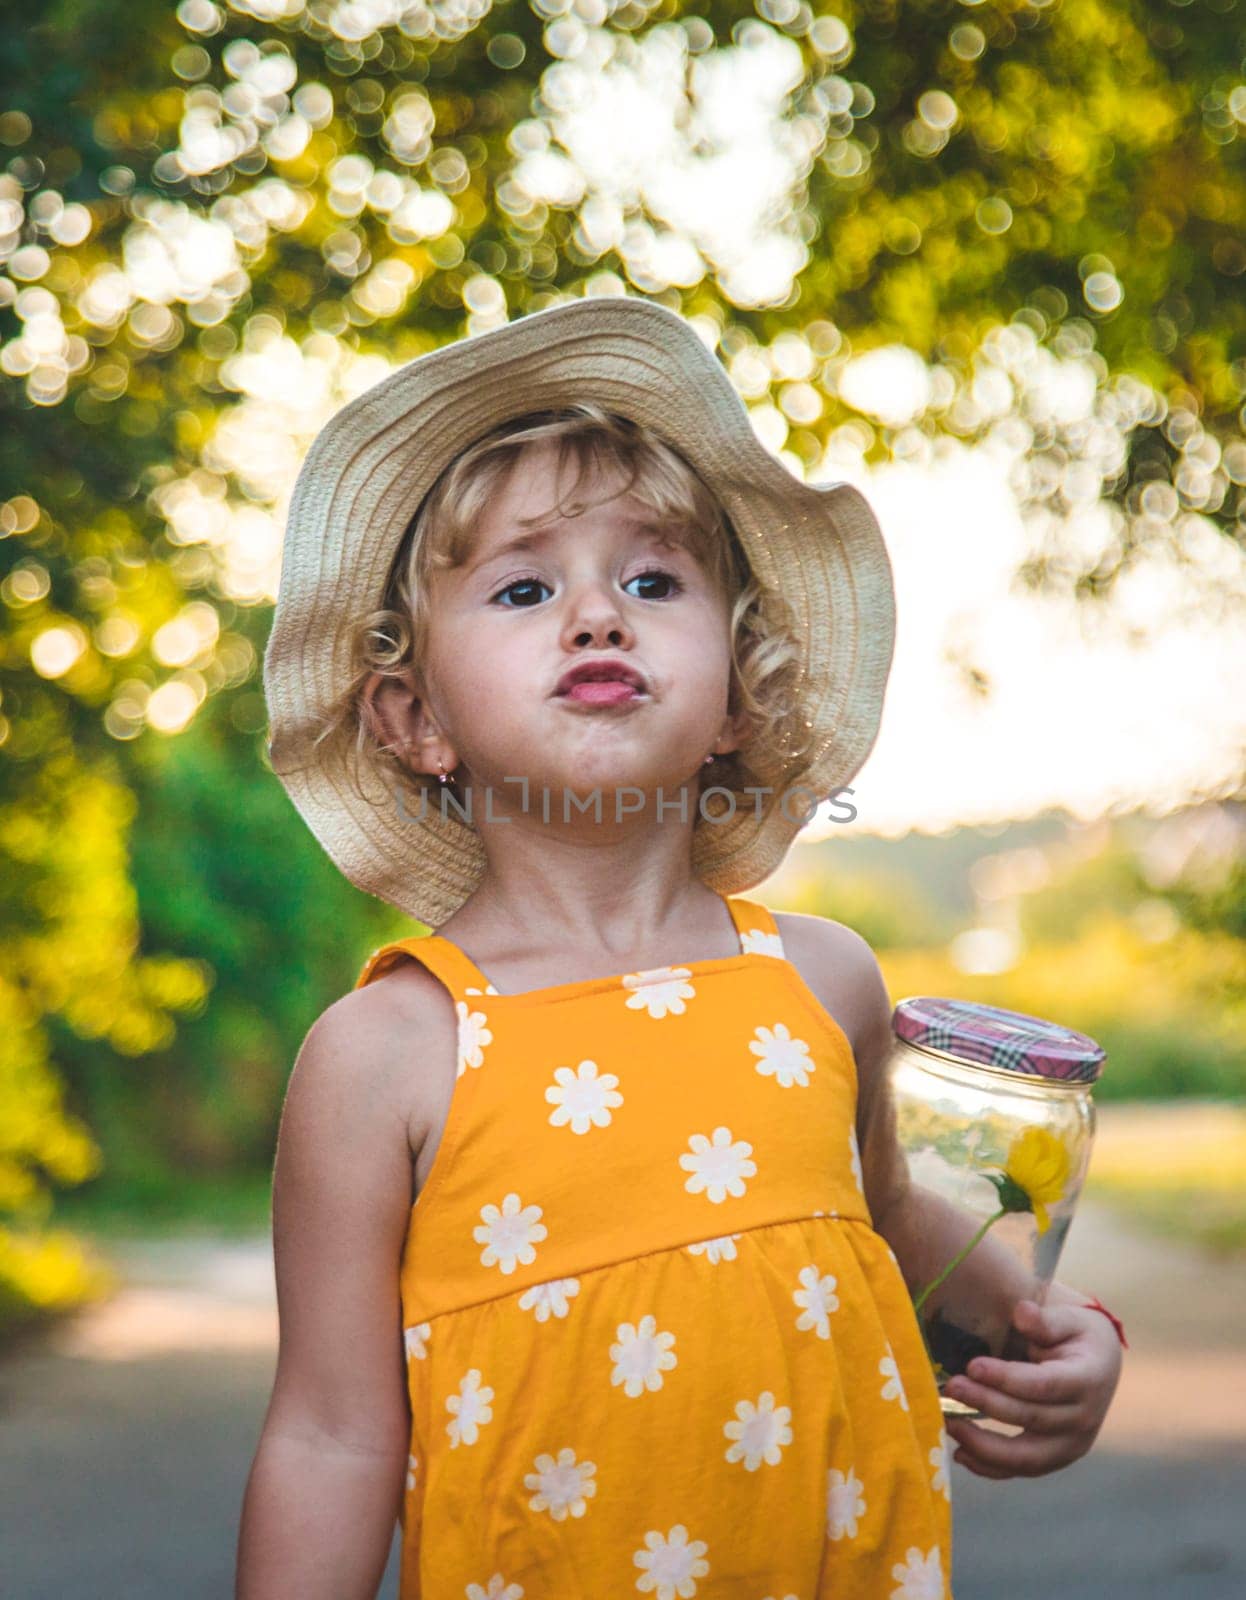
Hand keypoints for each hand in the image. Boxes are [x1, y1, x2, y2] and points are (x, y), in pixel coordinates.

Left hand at [940, 1297, 1123, 1478]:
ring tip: (949, 1423)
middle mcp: (1084, 1419)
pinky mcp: (1055, 1458)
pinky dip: (990, 1467)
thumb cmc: (1076, 1335)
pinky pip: (1021, 1469)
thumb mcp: (1068, 1319)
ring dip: (983, 1445)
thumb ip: (1045, 1319)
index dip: (1007, 1378)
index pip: (1044, 1385)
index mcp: (1088, 1380)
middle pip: (1030, 1417)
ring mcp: (1071, 1444)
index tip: (972, 1365)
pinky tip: (961, 1453)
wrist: (1099, 1365)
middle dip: (986, 1403)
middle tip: (951, 1387)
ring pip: (1026, 1456)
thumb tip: (1022, 1312)